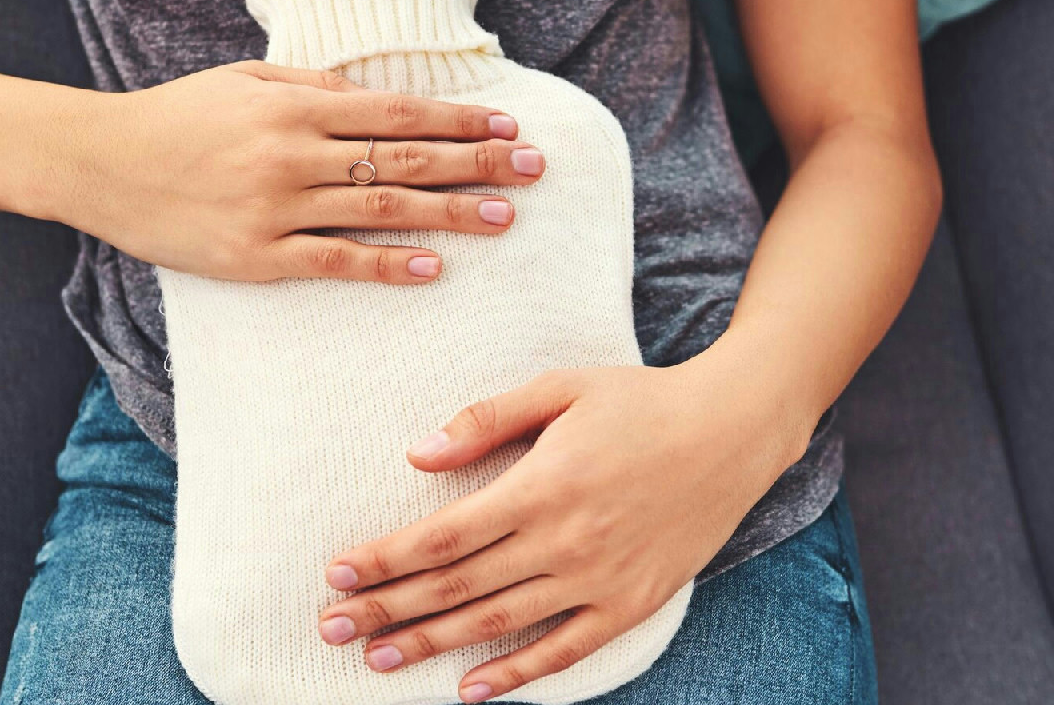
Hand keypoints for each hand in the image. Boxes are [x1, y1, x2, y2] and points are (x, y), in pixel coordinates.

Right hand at [51, 60, 544, 281]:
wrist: (102, 163)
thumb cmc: (178, 117)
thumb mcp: (244, 81)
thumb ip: (313, 88)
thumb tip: (380, 99)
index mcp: (294, 106)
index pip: (396, 113)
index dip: (457, 120)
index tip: (507, 127)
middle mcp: (293, 153)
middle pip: (403, 159)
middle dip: (476, 163)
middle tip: (533, 170)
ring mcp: (276, 208)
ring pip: (380, 209)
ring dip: (449, 213)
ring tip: (504, 219)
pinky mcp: (257, 256)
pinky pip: (334, 262)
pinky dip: (386, 265)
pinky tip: (432, 269)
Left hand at [315, 339, 816, 701]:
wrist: (732, 432)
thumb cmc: (639, 402)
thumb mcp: (560, 388)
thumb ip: (486, 420)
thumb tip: (417, 455)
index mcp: (540, 485)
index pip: (441, 536)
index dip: (383, 559)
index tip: (336, 574)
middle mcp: (563, 540)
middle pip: (456, 587)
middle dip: (387, 609)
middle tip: (330, 629)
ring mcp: (598, 578)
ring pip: (497, 623)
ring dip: (432, 645)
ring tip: (377, 659)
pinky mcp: (631, 603)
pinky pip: (564, 649)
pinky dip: (516, 674)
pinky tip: (471, 689)